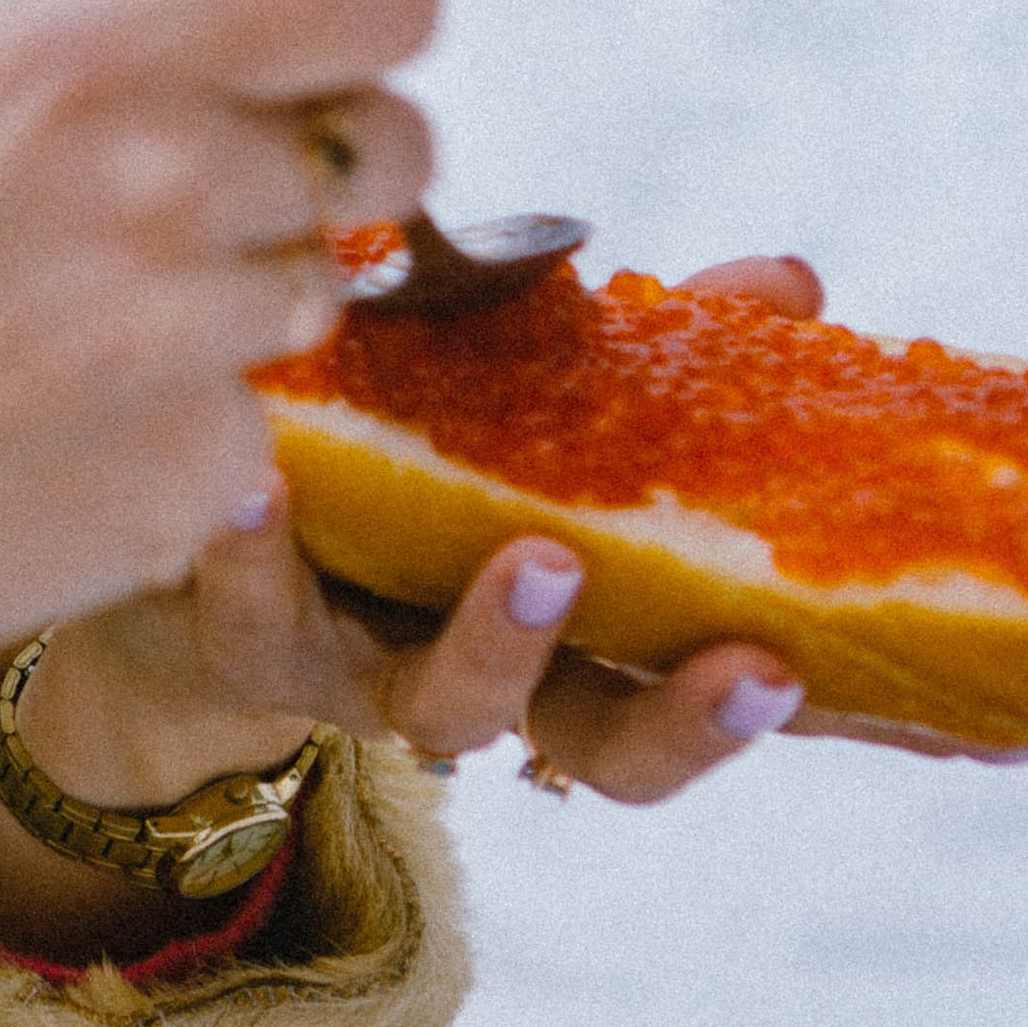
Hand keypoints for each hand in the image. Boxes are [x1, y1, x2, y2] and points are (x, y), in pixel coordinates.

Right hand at [0, 0, 437, 822]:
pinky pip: (260, 425)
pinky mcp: (197, 480)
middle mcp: (165, 178)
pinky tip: (47, 437)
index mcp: (93, 45)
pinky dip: (179, 433)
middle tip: (178, 208)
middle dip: (323, 167)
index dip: (374, 14)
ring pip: (322, 288)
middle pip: (394, 141)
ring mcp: (189, 340)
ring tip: (62, 333)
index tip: (323, 53)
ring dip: (234, 304)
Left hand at [0, 249, 1027, 954]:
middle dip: (657, 714)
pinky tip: (255, 481)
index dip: (751, 714)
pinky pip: (248, 610)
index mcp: (573, 638)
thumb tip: (790, 280)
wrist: (194, 531)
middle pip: (591, 746)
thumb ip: (660, 353)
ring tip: (525, 555)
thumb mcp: (532, 402)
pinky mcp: (242, 637)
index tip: (833, 685)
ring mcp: (360, 674)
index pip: (689, 701)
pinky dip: (252, 549)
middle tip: (730, 649)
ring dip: (492, 641)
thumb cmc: (399, 458)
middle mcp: (480, 682)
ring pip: (443, 706)